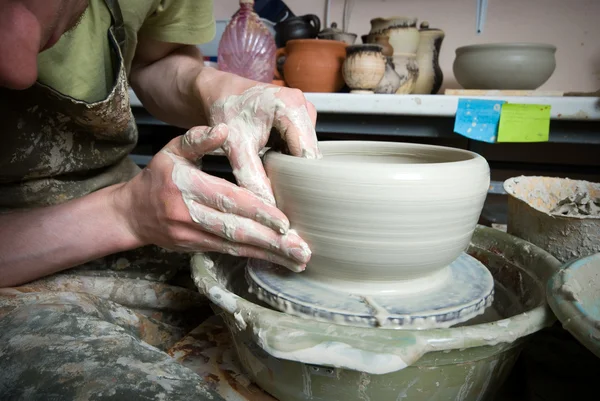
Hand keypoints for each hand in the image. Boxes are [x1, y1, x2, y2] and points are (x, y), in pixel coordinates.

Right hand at [114, 124, 310, 271]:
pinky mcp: (195, 248)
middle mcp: (189, 214)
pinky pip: (228, 253)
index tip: (285, 221)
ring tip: (297, 259)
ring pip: (235, 246)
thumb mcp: (172, 150)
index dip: (257, 211)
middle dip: (271, 241)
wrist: (132, 213)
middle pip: (236, 229)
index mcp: (186, 185)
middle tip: (301, 248)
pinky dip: (253, 256)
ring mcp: (191, 235)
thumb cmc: (159, 177)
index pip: (228, 200)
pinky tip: (276, 260)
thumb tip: (223, 130)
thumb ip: (198, 138)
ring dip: (268, 254)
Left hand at [196, 70, 320, 204]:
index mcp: (292, 106)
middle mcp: (304, 106)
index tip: (285, 197)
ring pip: (305, 153)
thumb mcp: (235, 146)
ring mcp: (304, 112)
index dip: (298, 178)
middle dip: (294, 173)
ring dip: (290, 165)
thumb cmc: (225, 109)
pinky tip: (270, 158)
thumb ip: (251, 175)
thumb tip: (267, 204)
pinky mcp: (300, 119)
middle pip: (309, 154)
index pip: (307, 154)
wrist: (219, 92)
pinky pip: (300, 147)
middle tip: (272, 186)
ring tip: (267, 168)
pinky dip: (288, 157)